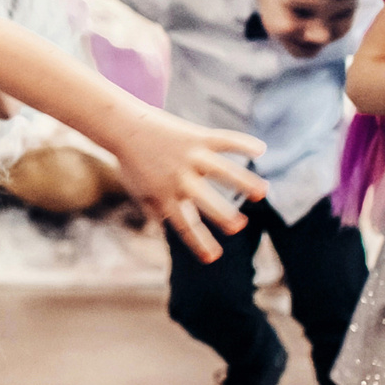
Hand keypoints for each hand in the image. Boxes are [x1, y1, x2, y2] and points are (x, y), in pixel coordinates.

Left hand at [114, 106, 266, 262]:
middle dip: (222, 214)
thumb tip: (165, 228)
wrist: (122, 127)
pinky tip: (261, 150)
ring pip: (221, 170)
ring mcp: (190, 157)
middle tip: (239, 226)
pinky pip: (224, 140)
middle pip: (204, 200)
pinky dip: (243, 143)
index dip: (199, 242)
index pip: (184, 225)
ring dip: (243, 181)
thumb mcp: (139, 191)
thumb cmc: (132, 163)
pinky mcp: (197, 137)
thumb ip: (154, 211)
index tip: (214, 257)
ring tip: (262, 192)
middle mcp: (179, 179)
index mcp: (165, 196)